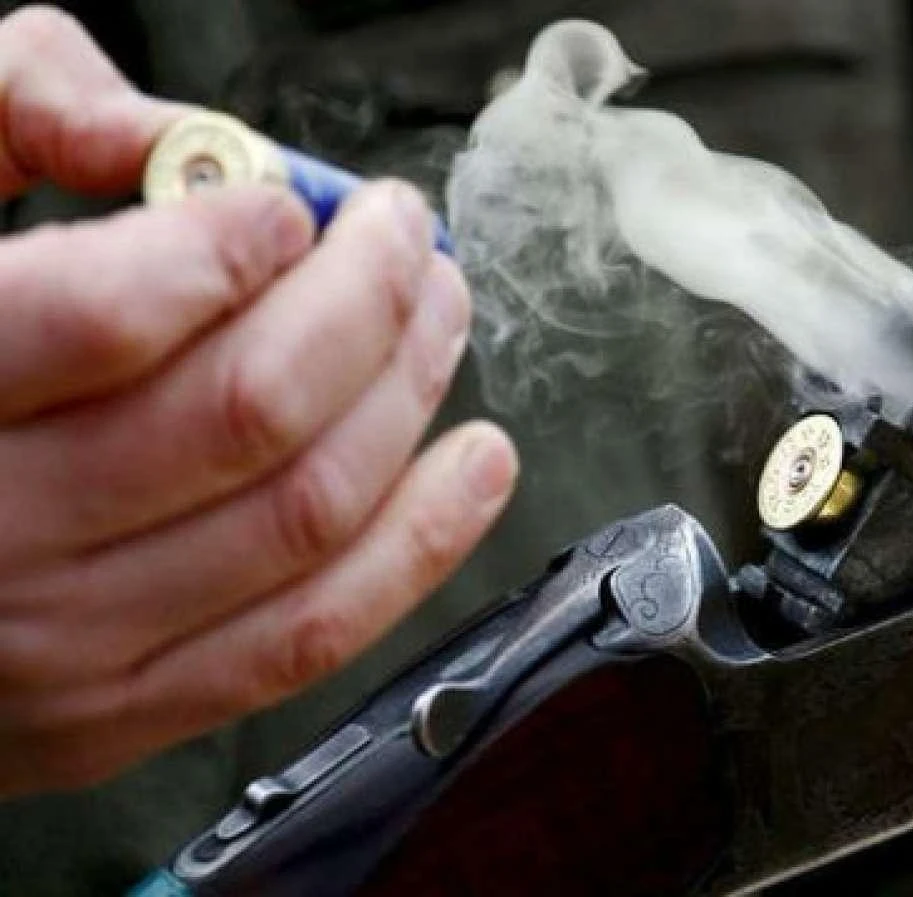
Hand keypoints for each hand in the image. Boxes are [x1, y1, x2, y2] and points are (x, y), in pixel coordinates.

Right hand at [0, 6, 516, 796]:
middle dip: (368, 301)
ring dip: (409, 396)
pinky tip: (476, 465)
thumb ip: (14, 123)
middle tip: (403, 234)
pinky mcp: (123, 710)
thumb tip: (166, 133)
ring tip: (442, 315)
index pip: (111, 315)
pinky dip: (423, 542)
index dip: (236, 242)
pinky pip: (313, 633)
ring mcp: (64, 644)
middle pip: (248, 411)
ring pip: (304, 514)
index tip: (289, 204)